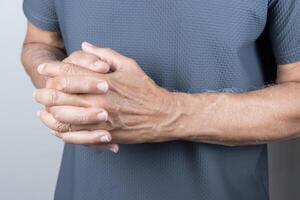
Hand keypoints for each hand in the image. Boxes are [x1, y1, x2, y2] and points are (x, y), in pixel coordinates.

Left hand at [34, 42, 179, 146]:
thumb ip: (105, 54)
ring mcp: (100, 118)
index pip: (69, 72)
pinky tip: (56, 126)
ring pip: (64, 116)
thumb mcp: (129, 65)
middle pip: (61, 94)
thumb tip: (85, 46)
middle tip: (39, 92)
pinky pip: (77, 134)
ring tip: (43, 111)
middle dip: (45, 92)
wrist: (161, 115)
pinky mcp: (104, 133)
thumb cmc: (146, 89)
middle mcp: (99, 99)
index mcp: (104, 81)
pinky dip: (62, 130)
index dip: (52, 69)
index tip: (44, 69)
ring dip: (49, 113)